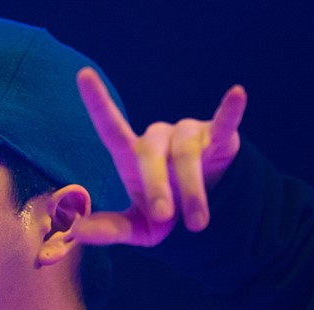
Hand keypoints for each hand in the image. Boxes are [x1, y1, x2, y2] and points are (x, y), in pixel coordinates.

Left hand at [73, 67, 246, 246]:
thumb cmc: (163, 213)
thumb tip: (76, 232)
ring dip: (193, 191)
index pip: (111, 128)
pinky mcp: (219, 138)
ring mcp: (188, 135)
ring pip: (187, 155)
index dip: (98, 103)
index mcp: (133, 157)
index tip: (84, 75)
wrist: (205, 214)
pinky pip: (224, 123)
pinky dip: (230, 110)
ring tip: (198, 225)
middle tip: (164, 217)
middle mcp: (158, 138)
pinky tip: (237, 93)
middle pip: (151, 154)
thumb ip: (109, 230)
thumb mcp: (137, 228)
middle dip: (157, 187)